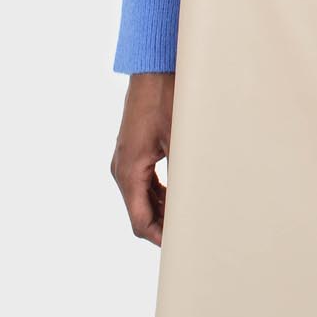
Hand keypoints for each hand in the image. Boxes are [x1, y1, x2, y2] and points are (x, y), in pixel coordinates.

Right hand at [111, 72, 175, 245]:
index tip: (180, 248)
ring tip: (190, 218)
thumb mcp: (179, 140)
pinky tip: (181, 196)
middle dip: (164, 226)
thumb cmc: (167, 99)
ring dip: (163, 210)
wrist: (153, 69)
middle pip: (140, 212)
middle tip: (191, 236)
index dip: (159, 238)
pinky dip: (160, 194)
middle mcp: (122, 168)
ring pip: (142, 198)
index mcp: (129, 170)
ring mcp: (126, 159)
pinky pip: (144, 182)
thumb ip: (182, 174)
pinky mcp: (134, 150)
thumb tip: (194, 203)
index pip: (140, 221)